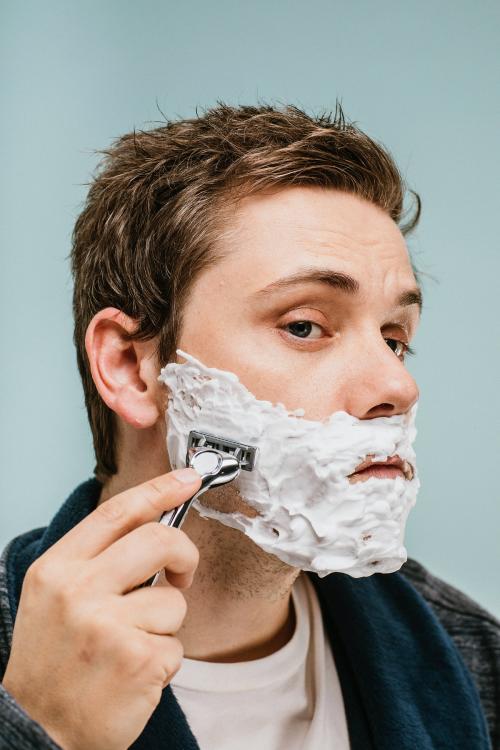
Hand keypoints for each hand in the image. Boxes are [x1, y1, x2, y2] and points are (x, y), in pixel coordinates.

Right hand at [2, 469, 201, 749]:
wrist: (35, 730)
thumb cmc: (53, 660)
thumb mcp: (53, 597)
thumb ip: (96, 560)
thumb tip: (153, 524)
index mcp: (57, 569)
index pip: (117, 512)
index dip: (160, 490)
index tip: (189, 479)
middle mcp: (79, 592)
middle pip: (159, 540)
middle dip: (184, 555)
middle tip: (180, 577)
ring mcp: (108, 626)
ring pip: (174, 600)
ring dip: (165, 625)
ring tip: (133, 645)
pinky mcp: (137, 661)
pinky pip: (177, 645)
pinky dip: (164, 660)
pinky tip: (134, 674)